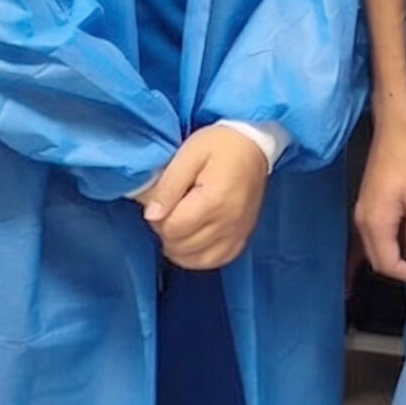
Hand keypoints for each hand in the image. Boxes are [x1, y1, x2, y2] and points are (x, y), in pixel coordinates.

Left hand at [138, 127, 270, 270]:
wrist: (255, 144)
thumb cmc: (220, 145)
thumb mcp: (189, 155)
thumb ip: (168, 186)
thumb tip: (151, 216)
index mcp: (214, 200)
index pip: (172, 228)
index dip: (158, 218)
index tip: (160, 202)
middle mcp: (229, 222)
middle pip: (182, 246)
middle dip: (167, 232)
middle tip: (169, 210)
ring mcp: (238, 232)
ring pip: (197, 259)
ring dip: (180, 247)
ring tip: (178, 226)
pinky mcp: (243, 236)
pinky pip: (218, 260)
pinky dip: (200, 257)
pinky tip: (193, 243)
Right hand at [354, 111, 405, 283]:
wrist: (396, 126)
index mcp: (374, 223)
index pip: (386, 264)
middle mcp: (362, 220)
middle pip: (377, 258)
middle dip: (400, 268)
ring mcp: (362, 209)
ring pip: (376, 246)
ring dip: (395, 255)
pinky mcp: (368, 200)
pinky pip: (376, 231)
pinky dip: (391, 240)